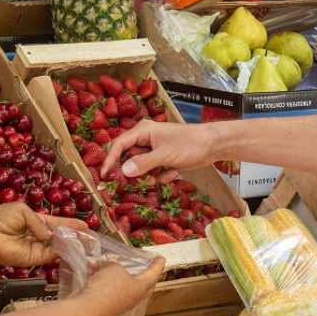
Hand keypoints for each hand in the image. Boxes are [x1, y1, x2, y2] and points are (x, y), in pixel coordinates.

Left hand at [0, 202, 83, 266]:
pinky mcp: (34, 259)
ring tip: (88, 241)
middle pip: (61, 236)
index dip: (71, 224)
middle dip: (76, 236)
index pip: (56, 223)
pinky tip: (73, 245)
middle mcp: (38, 235)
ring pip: (59, 246)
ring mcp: (37, 248)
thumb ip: (39, 222)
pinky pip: (51, 254)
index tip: (86, 225)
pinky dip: (62, 250)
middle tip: (92, 237)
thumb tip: (50, 235)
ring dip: (72, 244)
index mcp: (34, 221)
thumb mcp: (21, 211)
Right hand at [81, 256, 164, 315]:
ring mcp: (118, 302)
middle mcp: (132, 297)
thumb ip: (115, 264)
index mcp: (140, 288)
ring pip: (120, 284)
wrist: (89, 309)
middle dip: (145, 275)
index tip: (162, 258)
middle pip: (142, 285)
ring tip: (106, 259)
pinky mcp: (104, 304)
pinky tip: (91, 265)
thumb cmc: (108, 286)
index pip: (153, 275)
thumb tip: (111, 265)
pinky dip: (100, 276)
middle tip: (147, 266)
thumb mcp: (114, 268)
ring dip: (113, 271)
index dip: (157, 265)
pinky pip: (105, 286)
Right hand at [100, 120, 217, 180]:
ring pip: (140, 168)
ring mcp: (153, 150)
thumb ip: (144, 163)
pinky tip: (174, 171)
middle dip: (132, 172)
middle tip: (135, 184)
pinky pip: (152, 172)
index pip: (118, 145)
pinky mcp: (161, 159)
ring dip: (148, 176)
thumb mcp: (165, 155)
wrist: (212, 145)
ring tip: (160, 177)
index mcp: (142, 131)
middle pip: (127, 158)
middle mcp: (144, 139)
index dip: (109, 160)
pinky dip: (161, 176)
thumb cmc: (189, 144)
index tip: (104, 176)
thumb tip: (124, 171)